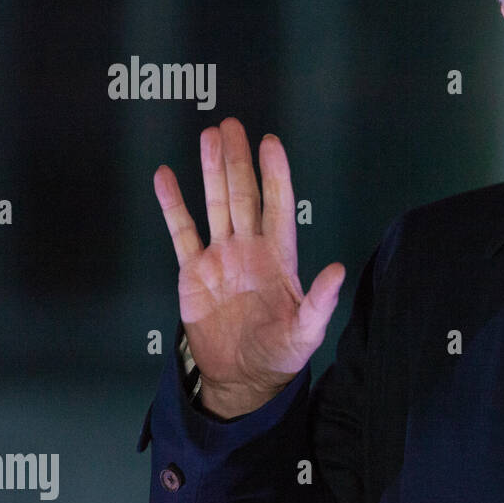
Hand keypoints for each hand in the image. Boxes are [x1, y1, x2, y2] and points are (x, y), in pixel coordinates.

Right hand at [153, 118, 344, 417]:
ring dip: (211, 170)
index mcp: (279, 258)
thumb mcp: (306, 331)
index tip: (270, 143)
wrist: (241, 377)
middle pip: (244, 194)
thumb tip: (337, 270)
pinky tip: (166, 176)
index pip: (278, 206)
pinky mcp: (193, 271)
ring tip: (208, 137)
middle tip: (232, 125)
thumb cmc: (280, 354)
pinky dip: (173, 204)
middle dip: (239, 160)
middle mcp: (250, 249)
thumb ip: (320, 302)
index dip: (275, 175)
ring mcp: (220, 257)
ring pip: (215, 204)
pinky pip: (181, 231)